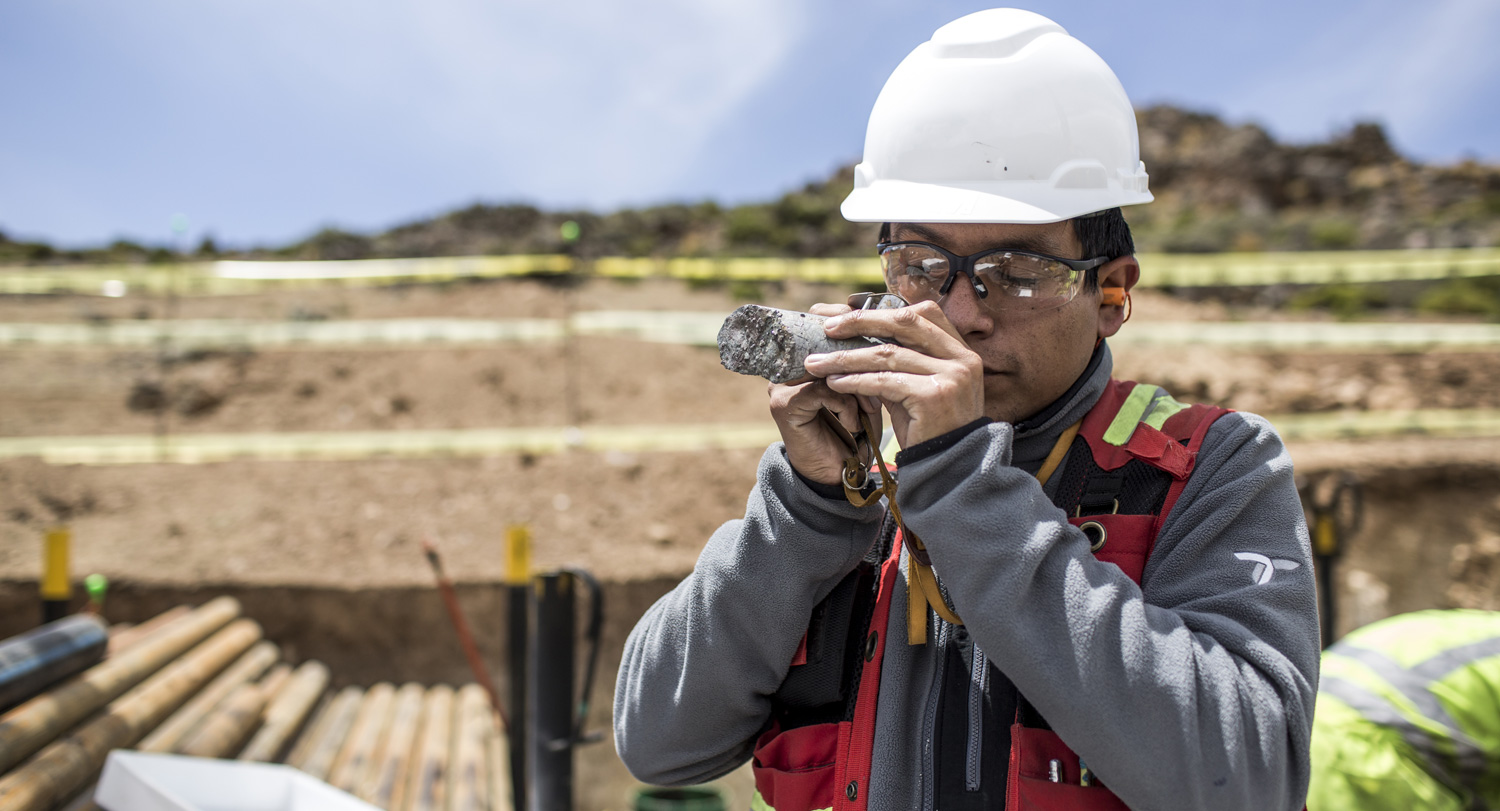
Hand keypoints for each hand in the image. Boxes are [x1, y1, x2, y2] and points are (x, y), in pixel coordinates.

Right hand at [769, 303, 883, 485]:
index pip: (823, 321)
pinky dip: (845, 407)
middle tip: (885, 370)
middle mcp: (786, 364)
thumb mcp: (865, 385)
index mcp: (803, 353)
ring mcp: (781, 384)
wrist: (840, 473)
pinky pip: (822, 391)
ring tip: (870, 407)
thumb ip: (868, 356)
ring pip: (827, 367)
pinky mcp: (784, 405)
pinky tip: (855, 424)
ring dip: (855, 386)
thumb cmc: (856, 425)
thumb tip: (891, 324)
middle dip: (859, 355)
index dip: (855, 327)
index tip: (888, 341)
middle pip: (823, 339)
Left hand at [803, 300, 982, 447]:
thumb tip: (855, 338)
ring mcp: (951, 375)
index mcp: (960, 351)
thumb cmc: (928, 429)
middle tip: (826, 326)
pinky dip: (854, 380)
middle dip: (860, 322)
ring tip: (817, 362)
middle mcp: (961, 358)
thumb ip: (897, 362)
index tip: (847, 312)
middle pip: (904, 323)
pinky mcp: (933, 396)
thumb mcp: (915, 387)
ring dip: (846, 357)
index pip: (920, 313)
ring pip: (888, 354)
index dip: (882, 310)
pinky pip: (884, 381)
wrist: (950, 469)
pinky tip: (834, 382)